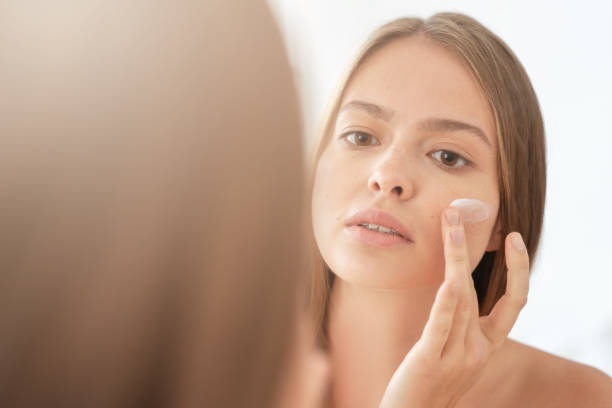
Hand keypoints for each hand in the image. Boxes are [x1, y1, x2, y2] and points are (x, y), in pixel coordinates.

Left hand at [379, 207, 529, 407]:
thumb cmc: (428, 383)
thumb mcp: (452, 352)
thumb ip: (459, 323)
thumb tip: (456, 286)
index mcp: (486, 346)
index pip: (514, 303)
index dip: (518, 270)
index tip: (514, 238)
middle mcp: (478, 350)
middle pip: (480, 291)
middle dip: (470, 249)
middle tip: (458, 213)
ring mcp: (456, 357)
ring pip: (462, 300)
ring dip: (456, 259)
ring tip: (450, 226)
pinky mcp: (430, 362)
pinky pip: (441, 327)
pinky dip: (447, 302)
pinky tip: (450, 280)